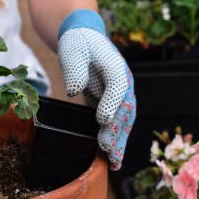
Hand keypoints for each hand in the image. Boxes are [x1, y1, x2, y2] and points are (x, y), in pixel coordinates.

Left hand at [58, 10, 135, 169]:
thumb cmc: (77, 42)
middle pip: (125, 108)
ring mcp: (120, 93)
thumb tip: (75, 91)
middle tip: (108, 149)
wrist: (84, 36)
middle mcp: (123, 81)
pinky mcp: (112, 101)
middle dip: (118, 130)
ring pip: (124, 120)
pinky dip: (115, 139)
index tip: (102, 120)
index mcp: (115, 66)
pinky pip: (116, 122)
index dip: (112, 103)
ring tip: (114, 162)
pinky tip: (112, 157)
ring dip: (120, 140)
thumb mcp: (72, 50)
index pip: (118, 86)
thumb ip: (75, 69)